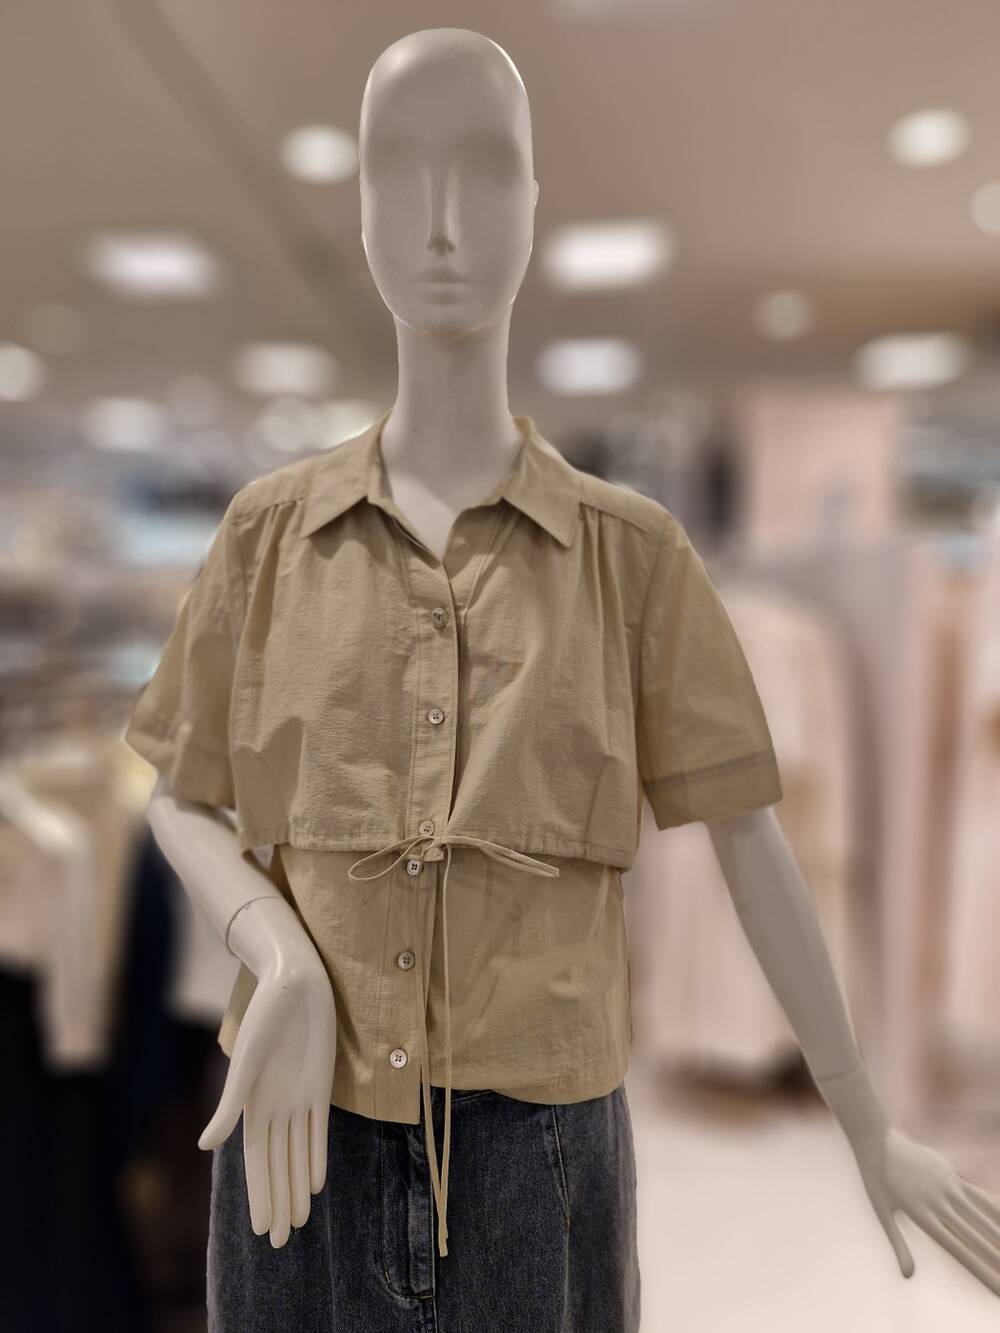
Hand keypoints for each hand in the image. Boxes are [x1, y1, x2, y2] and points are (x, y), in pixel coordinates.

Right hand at [198, 954, 336, 1247]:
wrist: (294, 980)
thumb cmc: (264, 1016)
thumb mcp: (246, 1061)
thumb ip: (230, 1105)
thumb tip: (205, 1148)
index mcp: (252, 1105)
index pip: (256, 1163)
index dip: (259, 1195)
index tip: (259, 1231)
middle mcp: (275, 1107)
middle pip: (277, 1165)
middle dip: (278, 1202)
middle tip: (279, 1242)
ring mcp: (299, 1098)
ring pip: (298, 1154)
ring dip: (298, 1187)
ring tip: (299, 1222)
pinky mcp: (321, 1086)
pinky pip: (319, 1130)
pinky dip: (317, 1156)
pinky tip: (318, 1183)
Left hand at [852, 1125, 999, 1295]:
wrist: (876, 1138)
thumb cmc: (875, 1178)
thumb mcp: (881, 1213)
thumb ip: (898, 1245)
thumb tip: (908, 1275)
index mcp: (924, 1216)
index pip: (960, 1251)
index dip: (982, 1270)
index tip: (998, 1285)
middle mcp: (941, 1203)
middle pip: (977, 1236)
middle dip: (997, 1255)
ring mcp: (947, 1185)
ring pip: (981, 1214)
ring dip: (998, 1232)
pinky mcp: (949, 1171)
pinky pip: (976, 1191)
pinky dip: (992, 1205)